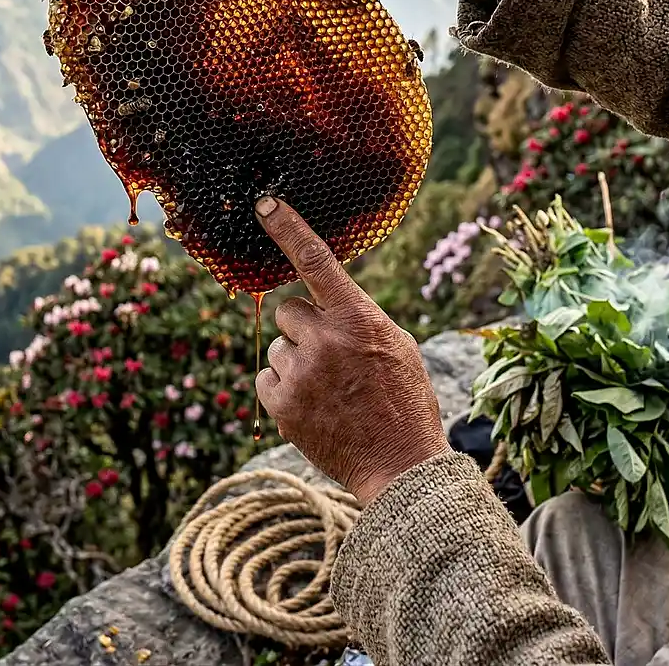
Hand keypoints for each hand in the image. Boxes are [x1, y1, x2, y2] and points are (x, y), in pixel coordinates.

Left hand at [253, 195, 451, 505]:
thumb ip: (358, 316)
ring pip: (278, 346)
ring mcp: (299, 373)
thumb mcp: (396, 345)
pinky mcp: (280, 404)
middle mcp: (324, 340)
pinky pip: (265, 376)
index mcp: (358, 317)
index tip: (264, 204)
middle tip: (331, 356)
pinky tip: (313, 405)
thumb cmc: (404, 401)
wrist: (399, 465)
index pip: (316, 260)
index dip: (287, 227)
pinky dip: (284, 387)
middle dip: (304, 327)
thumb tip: (324, 299)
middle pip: (288, 310)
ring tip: (329, 389)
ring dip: (296, 360)